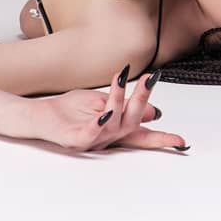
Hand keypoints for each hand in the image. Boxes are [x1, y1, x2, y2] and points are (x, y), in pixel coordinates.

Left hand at [27, 66, 188, 152]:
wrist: (37, 115)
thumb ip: (124, 106)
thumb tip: (152, 111)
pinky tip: (107, 112)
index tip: (183, 142)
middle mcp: (106, 138)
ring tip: (121, 78)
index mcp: (114, 130)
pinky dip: (100, 123)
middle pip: (132, 123)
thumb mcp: (101, 102)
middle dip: (143, 100)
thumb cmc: (68, 109)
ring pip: (113, 124)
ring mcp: (91, 141)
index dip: (162, 139)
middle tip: (151, 78)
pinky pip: (91, 133)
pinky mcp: (74, 141)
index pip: (142, 135)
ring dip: (119, 100)